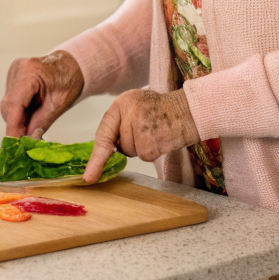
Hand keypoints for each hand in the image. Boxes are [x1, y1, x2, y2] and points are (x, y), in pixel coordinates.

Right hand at [1, 51, 84, 138]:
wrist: (73, 63)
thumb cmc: (70, 79)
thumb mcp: (59, 104)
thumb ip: (42, 122)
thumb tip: (28, 140)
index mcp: (31, 72)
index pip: (15, 104)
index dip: (12, 126)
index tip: (13, 143)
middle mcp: (18, 69)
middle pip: (8, 105)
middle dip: (16, 124)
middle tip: (27, 140)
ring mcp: (14, 70)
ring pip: (8, 103)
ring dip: (17, 118)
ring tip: (32, 125)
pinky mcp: (13, 74)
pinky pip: (11, 97)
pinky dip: (19, 110)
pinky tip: (31, 112)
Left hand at [84, 89, 200, 182]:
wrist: (189, 110)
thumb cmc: (163, 111)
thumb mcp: (136, 106)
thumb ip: (120, 122)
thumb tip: (108, 148)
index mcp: (122, 102)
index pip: (104, 132)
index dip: (96, 156)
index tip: (89, 176)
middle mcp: (128, 112)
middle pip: (119, 145)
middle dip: (131, 144)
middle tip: (148, 129)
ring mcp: (140, 126)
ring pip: (131, 152)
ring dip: (144, 147)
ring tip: (156, 131)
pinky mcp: (152, 140)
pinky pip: (145, 156)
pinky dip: (154, 151)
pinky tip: (162, 137)